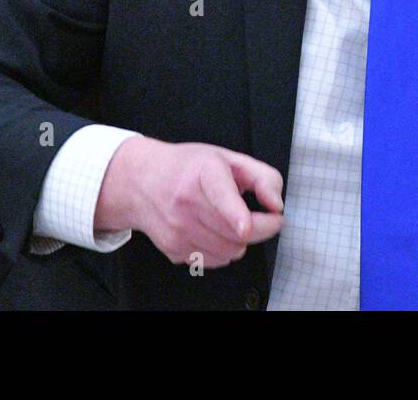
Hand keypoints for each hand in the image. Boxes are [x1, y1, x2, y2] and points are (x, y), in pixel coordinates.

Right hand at [95, 136, 283, 268]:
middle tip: (266, 217)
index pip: (220, 196)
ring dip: (241, 240)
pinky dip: (223, 250)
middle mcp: (186, 202)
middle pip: (237, 232)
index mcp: (203, 172)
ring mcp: (177, 229)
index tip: (244, 226)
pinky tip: (214, 230)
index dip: (236, 214)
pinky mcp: (173, 249)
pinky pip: (215, 261)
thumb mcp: (229, 158)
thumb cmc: (188, 167)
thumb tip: (276, 206)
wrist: (141, 182)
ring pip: (230, 251)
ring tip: (233, 221)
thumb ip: (263, 177)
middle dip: (261, 228)